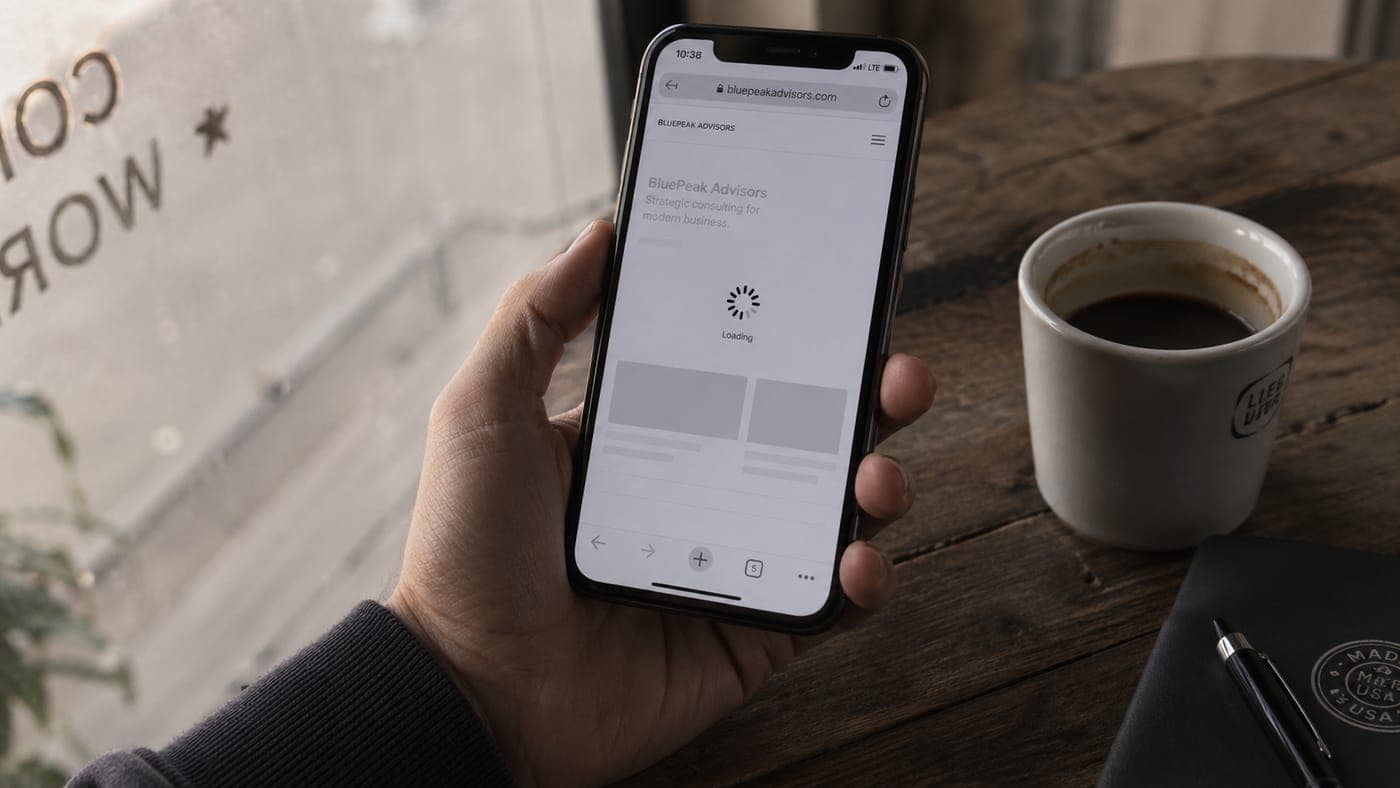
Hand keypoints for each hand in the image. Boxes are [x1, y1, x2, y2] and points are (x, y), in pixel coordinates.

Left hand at [387, 220, 934, 785]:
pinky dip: (864, 581)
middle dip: (871, 397)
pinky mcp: (753, 632)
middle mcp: (704, 491)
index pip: (744, 370)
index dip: (796, 335)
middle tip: (897, 372)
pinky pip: (832, 603)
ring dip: (880, 482)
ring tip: (876, 474)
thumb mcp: (486, 412)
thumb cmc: (467, 549)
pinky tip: (855, 559)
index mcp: (653, 435)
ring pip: (838, 511)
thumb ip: (537, 318)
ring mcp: (735, 561)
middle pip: (811, 432)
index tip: (835, 295)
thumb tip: (599, 235)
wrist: (473, 686)